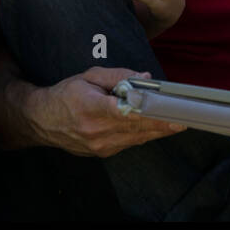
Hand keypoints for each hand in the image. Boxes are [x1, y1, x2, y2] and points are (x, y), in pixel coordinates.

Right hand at [27, 67, 183, 156]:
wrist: (42, 120)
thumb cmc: (66, 94)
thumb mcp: (89, 76)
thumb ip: (118, 76)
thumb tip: (145, 78)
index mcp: (92, 107)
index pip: (128, 111)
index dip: (152, 112)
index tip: (171, 111)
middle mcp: (97, 130)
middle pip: (138, 127)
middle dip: (164, 123)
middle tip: (186, 118)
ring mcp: (100, 145)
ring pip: (138, 138)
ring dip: (159, 130)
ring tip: (179, 122)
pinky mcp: (103, 152)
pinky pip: (130, 142)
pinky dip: (144, 134)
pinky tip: (157, 127)